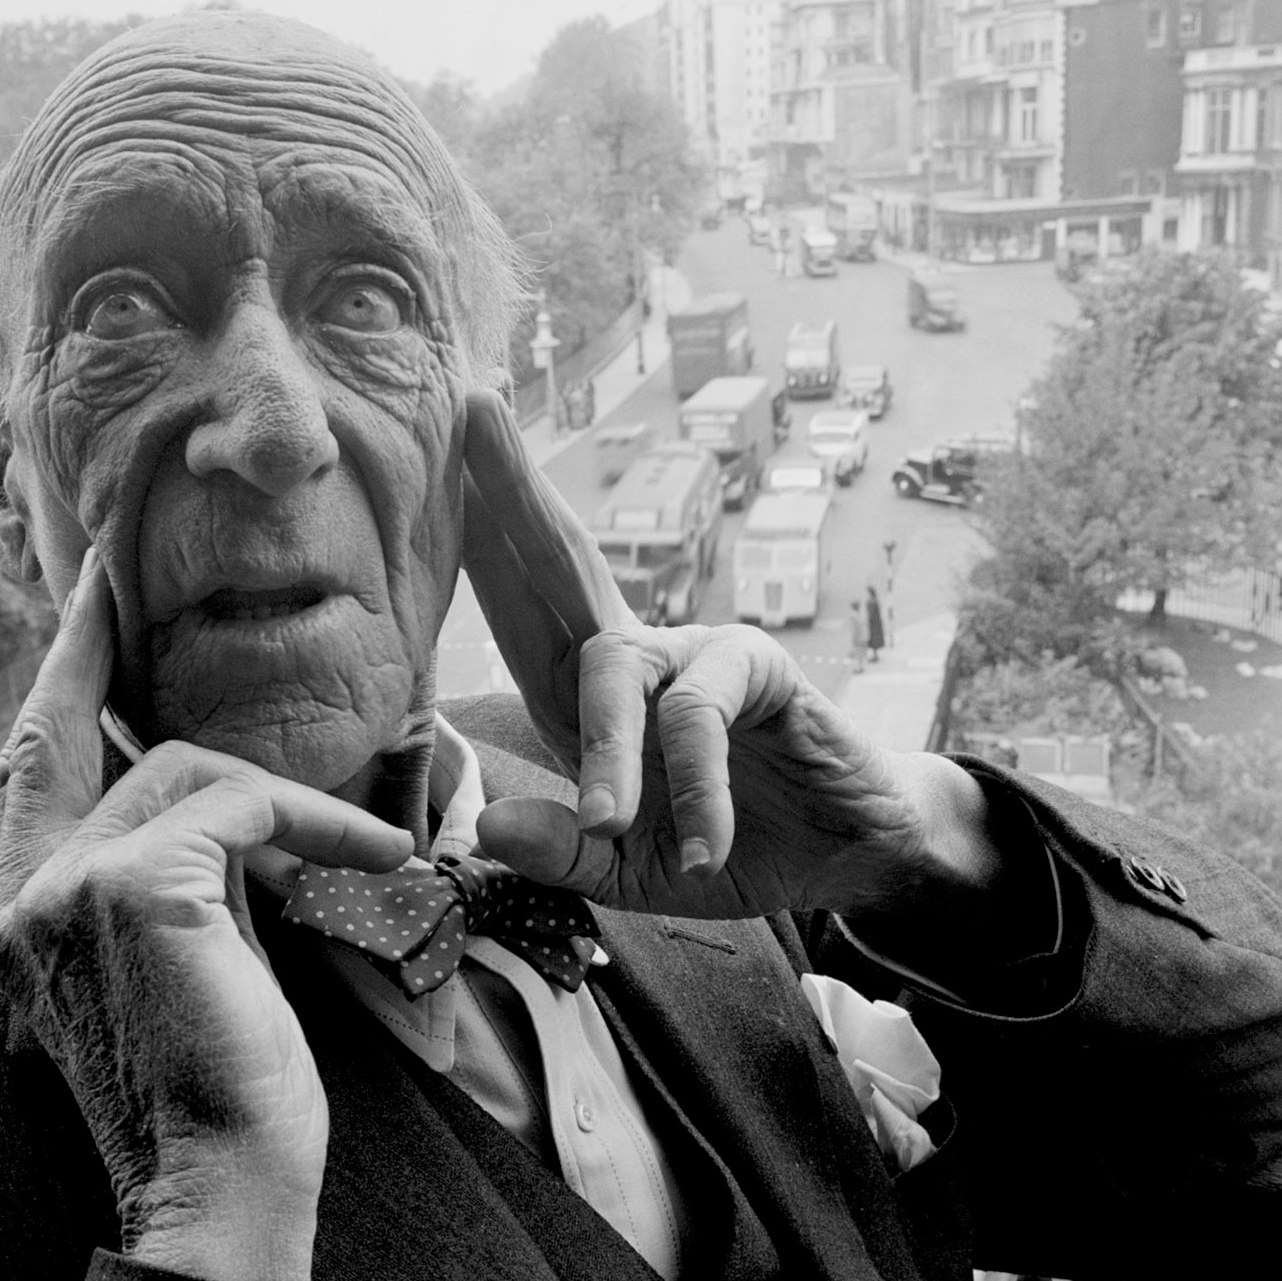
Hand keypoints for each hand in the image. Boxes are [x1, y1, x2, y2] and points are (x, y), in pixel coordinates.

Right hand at [0, 548, 413, 1280]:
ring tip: (363, 850)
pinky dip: (320, 821)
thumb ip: (173, 888)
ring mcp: (68, 888)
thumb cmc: (220, 1098)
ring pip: (186, 770)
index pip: (28, 768)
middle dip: (103, 651)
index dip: (59, 678)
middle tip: (124, 591)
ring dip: (287, 801)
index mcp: (21, 922)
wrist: (225, 1191)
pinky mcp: (140, 883)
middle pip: (92, 743)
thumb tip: (230, 816)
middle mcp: (22, 899)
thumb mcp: (179, 972)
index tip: (86, 603)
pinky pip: (246, 803)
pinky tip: (376, 861)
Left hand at [461, 392, 999, 922]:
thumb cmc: (734, 852)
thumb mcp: (632, 873)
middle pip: (561, 565)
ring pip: (614, 664)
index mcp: (589, 698)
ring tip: (611, 827)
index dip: (476, 547)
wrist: (848, 860)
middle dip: (512, 494)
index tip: (434, 472)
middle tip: (473, 407)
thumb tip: (487, 825)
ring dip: (607, 751)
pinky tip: (705, 848)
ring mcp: (696, 654)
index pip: (519, 614)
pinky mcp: (758, 667)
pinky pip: (699, 715)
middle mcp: (638, 657)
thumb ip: (565, 855)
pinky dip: (697, 788)